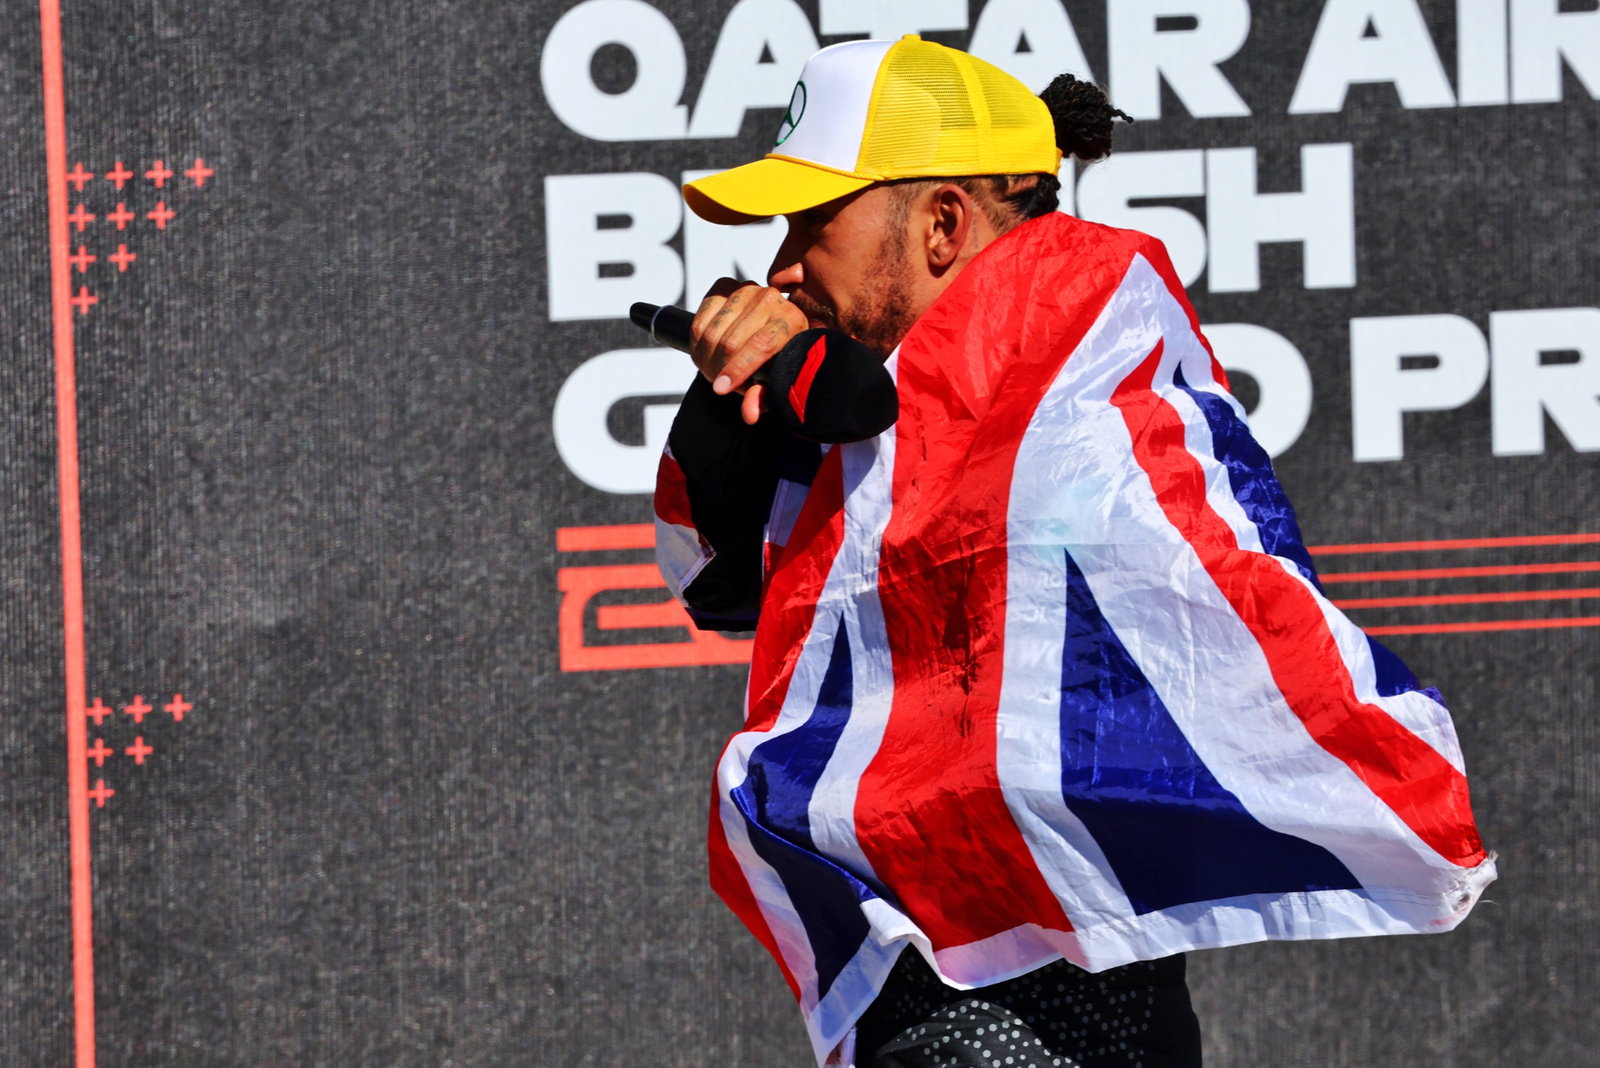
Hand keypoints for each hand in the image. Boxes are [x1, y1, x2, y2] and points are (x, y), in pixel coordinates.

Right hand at [691, 278, 807, 425]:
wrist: (774, 328)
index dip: (737, 370)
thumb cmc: (780, 356)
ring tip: (717, 373)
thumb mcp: (778, 379)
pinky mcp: (723, 287)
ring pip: (710, 333)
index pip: (760, 345)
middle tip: (724, 385)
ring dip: (706, 361)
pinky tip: (707, 356)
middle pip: (730, 342)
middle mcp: (769, 299)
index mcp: (791, 320)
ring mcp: (745, 290)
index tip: (722, 389)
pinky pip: (698, 322)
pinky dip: (697, 346)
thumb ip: (764, 396)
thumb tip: (749, 413)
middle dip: (720, 371)